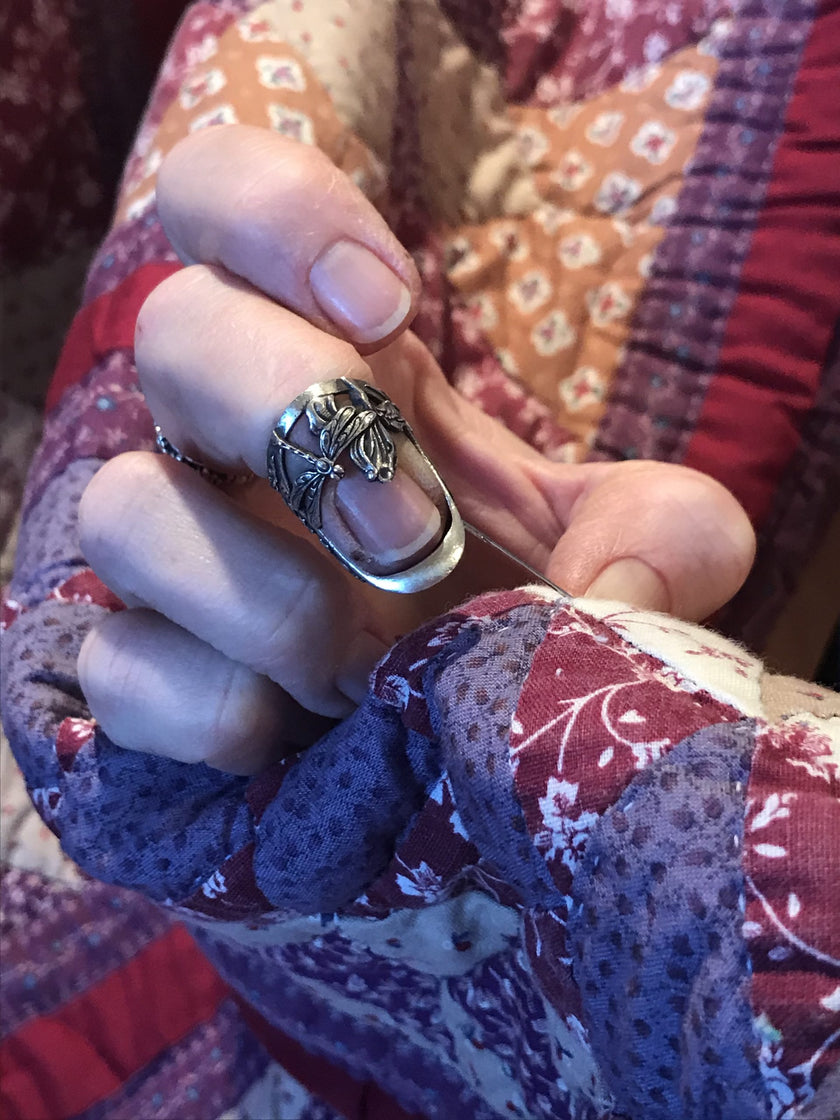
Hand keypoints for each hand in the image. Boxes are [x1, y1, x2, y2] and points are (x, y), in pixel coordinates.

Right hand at [77, 126, 754, 773]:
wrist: (457, 741)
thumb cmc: (520, 617)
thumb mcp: (622, 556)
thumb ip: (666, 535)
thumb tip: (618, 589)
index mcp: (337, 361)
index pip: (230, 201)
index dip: (280, 216)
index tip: (388, 306)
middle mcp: (233, 440)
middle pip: (174, 331)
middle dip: (288, 408)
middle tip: (407, 528)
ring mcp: (176, 561)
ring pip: (121, 509)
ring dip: (252, 586)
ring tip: (364, 659)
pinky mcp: (146, 676)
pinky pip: (119, 667)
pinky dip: (206, 703)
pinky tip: (289, 729)